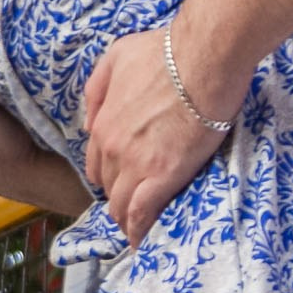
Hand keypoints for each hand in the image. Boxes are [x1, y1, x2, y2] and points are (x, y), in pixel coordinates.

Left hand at [81, 27, 246, 242]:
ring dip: (127, 219)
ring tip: (139, 229)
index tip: (123, 182)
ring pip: (121, 206)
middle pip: (108, 187)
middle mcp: (113, 147)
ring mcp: (137, 164)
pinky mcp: (163, 176)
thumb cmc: (166, 52)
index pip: (97, 164)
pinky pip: (142, 214)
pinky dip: (139, 231)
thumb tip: (89, 122)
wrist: (203, 58)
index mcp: (103, 122)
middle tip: (134, 206)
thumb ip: (97, 89)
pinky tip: (143, 241)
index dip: (110, 175)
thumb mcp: (117, 56)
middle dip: (118, 198)